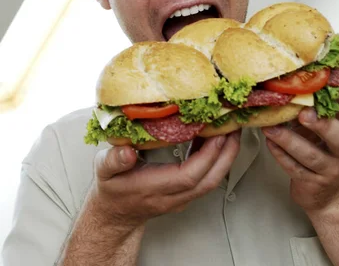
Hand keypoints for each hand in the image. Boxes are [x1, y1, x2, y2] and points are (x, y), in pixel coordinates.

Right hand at [89, 132, 240, 228]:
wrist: (115, 213)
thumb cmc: (112, 188)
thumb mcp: (104, 171)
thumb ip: (113, 161)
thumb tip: (126, 152)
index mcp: (155, 188)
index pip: (189, 176)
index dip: (207, 156)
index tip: (217, 134)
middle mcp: (173, 196)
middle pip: (210, 179)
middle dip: (227, 153)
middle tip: (234, 126)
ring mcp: (182, 196)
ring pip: (213, 179)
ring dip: (226, 155)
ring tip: (231, 127)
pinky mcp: (186, 192)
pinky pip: (208, 176)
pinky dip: (217, 157)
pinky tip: (216, 136)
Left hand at [261, 87, 338, 213]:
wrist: (327, 191)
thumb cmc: (322, 148)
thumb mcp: (322, 124)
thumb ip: (313, 105)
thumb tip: (288, 81)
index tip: (328, 85)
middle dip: (322, 125)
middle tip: (303, 113)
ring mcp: (329, 168)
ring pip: (312, 156)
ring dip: (289, 140)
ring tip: (270, 128)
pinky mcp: (312, 184)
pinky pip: (295, 169)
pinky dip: (280, 155)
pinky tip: (270, 142)